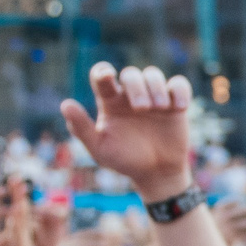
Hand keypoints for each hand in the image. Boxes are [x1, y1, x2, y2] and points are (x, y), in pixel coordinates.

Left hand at [65, 64, 195, 195]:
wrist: (155, 173)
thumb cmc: (125, 160)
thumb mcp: (100, 148)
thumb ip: (81, 128)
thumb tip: (65, 104)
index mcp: (110, 102)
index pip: (102, 77)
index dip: (103, 72)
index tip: (108, 77)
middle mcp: (130, 95)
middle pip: (131, 74)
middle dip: (136, 87)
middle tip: (141, 109)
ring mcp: (154, 97)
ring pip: (153, 74)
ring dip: (156, 87)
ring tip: (159, 108)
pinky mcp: (175, 103)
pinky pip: (179, 84)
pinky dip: (180, 91)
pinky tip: (178, 106)